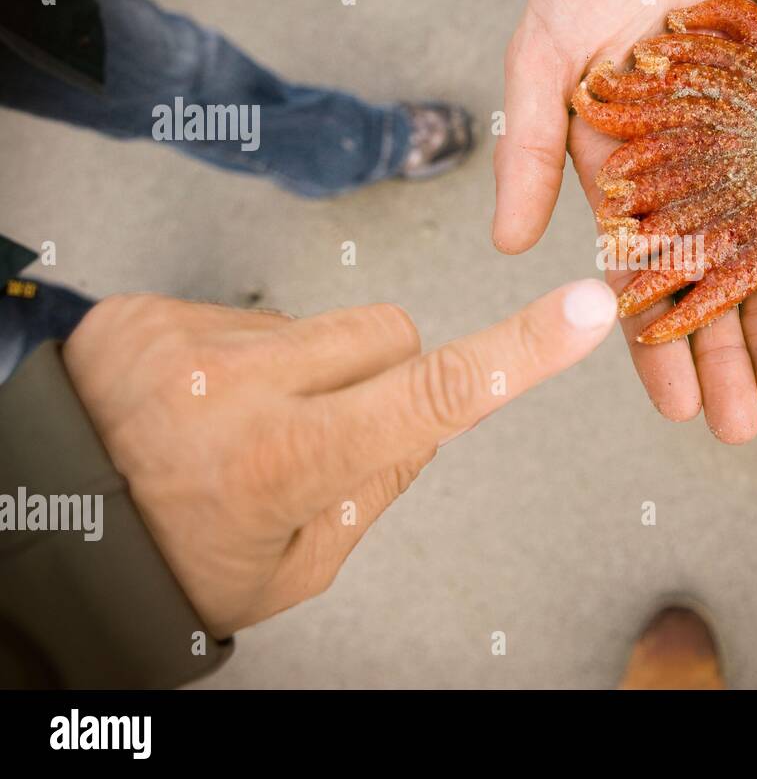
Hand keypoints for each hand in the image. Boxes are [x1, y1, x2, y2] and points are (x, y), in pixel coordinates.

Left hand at [61, 280, 616, 636]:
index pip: (434, 396)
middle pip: (391, 334)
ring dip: (309, 366)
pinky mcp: (148, 309)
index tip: (585, 310)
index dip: (521, 353)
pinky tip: (198, 401)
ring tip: (243, 420)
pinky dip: (244, 355)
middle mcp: (236, 388)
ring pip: (321, 322)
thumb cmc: (183, 560)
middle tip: (324, 431)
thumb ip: (380, 483)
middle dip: (385, 376)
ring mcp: (187, 338)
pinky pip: (249, 311)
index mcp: (286, 463)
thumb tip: (424, 412)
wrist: (53, 528)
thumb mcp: (300, 566)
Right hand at [496, 0, 756, 443]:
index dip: (657, 352)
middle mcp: (687, 188)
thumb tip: (510, 247)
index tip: (678, 412)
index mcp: (626, 190)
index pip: (640, 288)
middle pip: (712, 290)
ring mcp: (739, 161)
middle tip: (750, 426)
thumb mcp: (540, 60)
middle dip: (729, 362)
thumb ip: (531, 152)